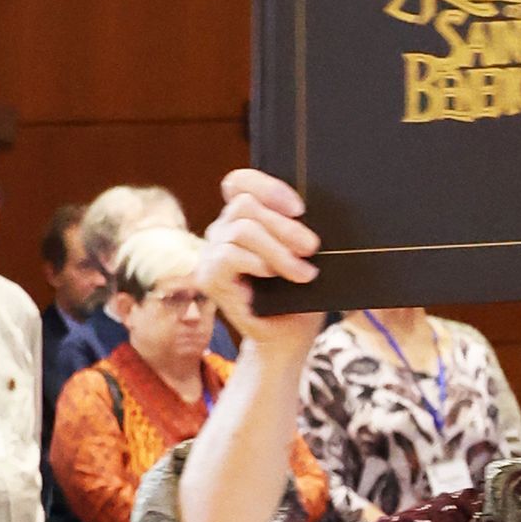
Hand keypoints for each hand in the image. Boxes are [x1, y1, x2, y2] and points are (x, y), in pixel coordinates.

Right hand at [194, 170, 323, 351]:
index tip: (300, 209)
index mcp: (245, 218)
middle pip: (245, 205)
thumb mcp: (305, 256)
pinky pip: (229, 255)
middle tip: (312, 247)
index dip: (267, 187)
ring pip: (241, 230)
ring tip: (304, 273)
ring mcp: (212, 252)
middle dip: (283, 225)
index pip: (240, 183)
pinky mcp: (208, 276)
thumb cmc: (300, 295)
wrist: (288, 338)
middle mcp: (223, 230)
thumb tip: (312, 213)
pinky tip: (273, 275)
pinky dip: (256, 262)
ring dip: (277, 251)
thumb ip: (300, 230)